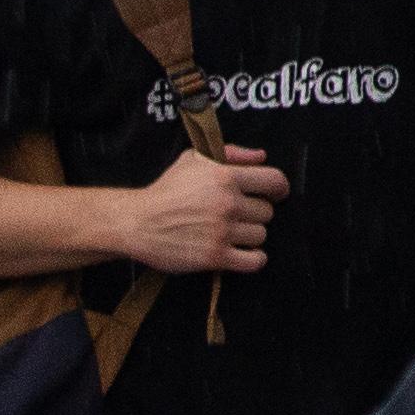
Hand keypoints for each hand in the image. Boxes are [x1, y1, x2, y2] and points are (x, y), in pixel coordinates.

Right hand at [114, 146, 284, 275]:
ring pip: (260, 235)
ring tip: (231, 233)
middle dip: (254, 214)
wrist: (135, 223)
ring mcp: (222, 231)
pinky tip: (242, 253)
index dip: (279, 188)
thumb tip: (261, 157)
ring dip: (249, 235)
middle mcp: (227, 203)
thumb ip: (231, 154)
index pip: (274, 181)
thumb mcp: (193, 160)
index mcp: (224, 177)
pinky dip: (253, 258)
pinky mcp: (215, 256)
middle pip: (267, 212)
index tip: (275, 194)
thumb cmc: (165, 190)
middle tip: (236, 216)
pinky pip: (254, 260)